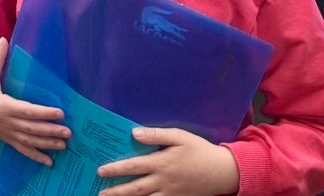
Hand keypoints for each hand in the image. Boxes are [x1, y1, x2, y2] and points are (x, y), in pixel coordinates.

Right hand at [0, 39, 69, 166]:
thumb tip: (4, 40)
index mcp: (3, 105)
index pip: (27, 111)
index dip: (44, 113)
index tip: (60, 113)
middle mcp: (7, 121)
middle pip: (31, 129)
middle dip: (51, 131)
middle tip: (69, 132)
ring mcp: (7, 132)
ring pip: (29, 141)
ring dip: (47, 144)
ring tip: (64, 145)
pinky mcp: (6, 139)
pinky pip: (22, 150)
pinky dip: (36, 157)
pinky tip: (49, 163)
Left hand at [97, 127, 239, 195]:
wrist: (224, 172)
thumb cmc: (199, 151)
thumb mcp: (179, 136)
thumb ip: (156, 135)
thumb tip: (135, 133)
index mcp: (162, 163)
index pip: (134, 166)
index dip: (116, 169)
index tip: (100, 171)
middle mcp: (164, 181)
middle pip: (136, 188)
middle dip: (116, 191)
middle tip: (100, 193)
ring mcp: (171, 193)